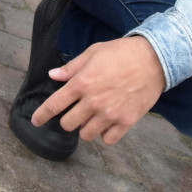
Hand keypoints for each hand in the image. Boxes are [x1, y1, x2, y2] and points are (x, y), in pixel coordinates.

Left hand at [33, 35, 165, 145]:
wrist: (155, 59)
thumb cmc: (122, 52)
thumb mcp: (93, 52)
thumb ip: (72, 67)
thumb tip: (53, 75)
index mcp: (82, 83)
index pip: (54, 105)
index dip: (42, 115)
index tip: (36, 121)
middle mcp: (93, 101)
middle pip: (68, 124)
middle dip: (68, 119)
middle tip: (76, 111)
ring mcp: (110, 114)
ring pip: (86, 135)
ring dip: (85, 128)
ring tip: (92, 118)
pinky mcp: (126, 121)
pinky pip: (108, 139)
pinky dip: (104, 134)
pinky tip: (107, 125)